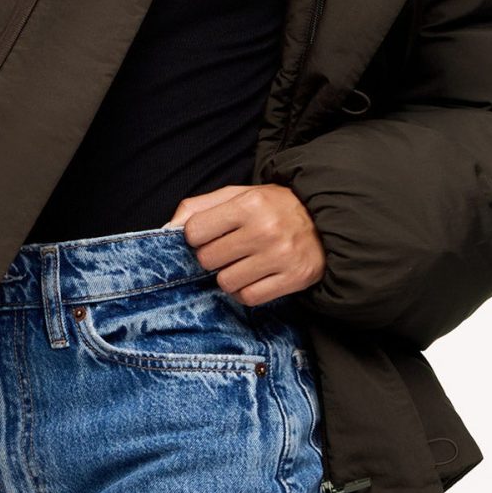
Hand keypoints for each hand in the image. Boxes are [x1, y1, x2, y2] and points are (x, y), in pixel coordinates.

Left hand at [165, 183, 325, 307]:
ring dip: (230, 276)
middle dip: (213, 257)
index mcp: (249, 203)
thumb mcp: (237, 195)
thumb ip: (199, 207)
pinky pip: (249, 297)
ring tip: (245, 263)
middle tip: (230, 249)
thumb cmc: (273, 207)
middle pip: (208, 260)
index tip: (211, 235)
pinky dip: (246, 291)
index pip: (195, 232)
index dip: (198, 236)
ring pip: (226, 282)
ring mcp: (280, 256)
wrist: (326, 220)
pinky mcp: (293, 278)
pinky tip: (255, 277)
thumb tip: (166, 229)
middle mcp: (265, 229)